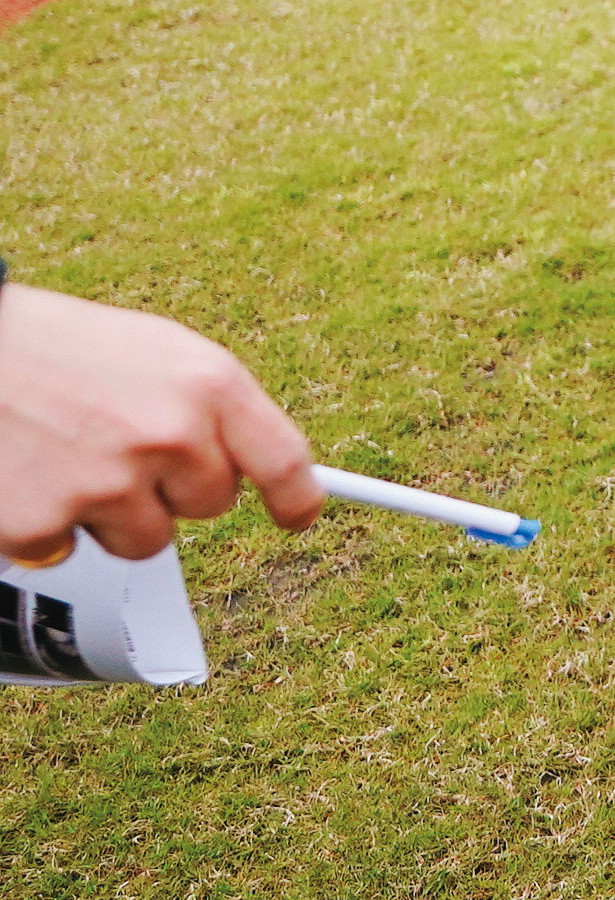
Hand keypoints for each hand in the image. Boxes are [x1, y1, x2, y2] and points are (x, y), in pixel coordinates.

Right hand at [0, 284, 320, 564]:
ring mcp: (107, 483)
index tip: (298, 516)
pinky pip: (70, 551)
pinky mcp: (45, 522)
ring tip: (74, 456)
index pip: (284, 461)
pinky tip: (30, 474)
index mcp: (209, 386)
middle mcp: (169, 436)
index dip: (297, 498)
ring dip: (115, 514)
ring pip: (147, 539)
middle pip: (212, 505)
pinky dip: (49, 524)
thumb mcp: (161, 353)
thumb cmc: (62, 348)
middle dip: (175, 487)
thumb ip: (213, 408)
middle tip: (122, 445)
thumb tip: (256, 464)